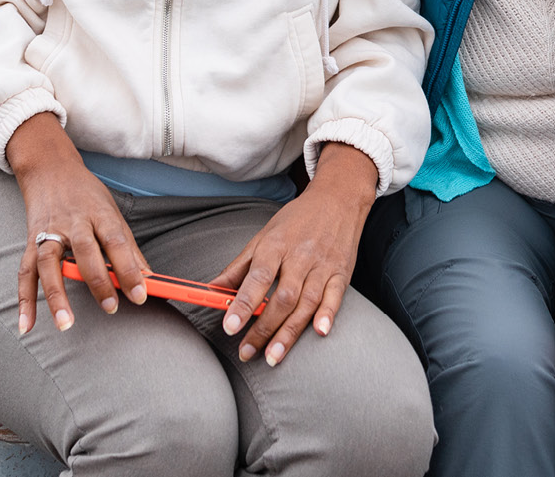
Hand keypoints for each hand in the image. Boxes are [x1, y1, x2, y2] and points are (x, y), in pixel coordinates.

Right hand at [7, 113, 149, 333]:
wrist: (50, 169)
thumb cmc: (86, 195)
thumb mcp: (113, 212)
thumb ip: (128, 248)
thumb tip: (148, 278)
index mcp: (100, 213)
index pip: (117, 241)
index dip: (130, 268)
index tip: (141, 294)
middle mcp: (74, 221)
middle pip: (85, 251)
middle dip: (99, 281)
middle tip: (111, 307)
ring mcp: (49, 231)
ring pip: (49, 263)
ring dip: (56, 295)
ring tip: (66, 323)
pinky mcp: (30, 241)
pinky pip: (25, 272)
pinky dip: (25, 300)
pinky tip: (26, 324)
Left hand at [212, 144, 377, 366]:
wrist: (337, 199)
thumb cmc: (297, 220)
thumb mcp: (263, 236)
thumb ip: (239, 266)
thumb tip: (212, 289)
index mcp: (276, 245)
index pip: (258, 277)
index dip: (243, 303)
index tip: (230, 326)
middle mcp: (300, 256)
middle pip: (282, 297)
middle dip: (264, 328)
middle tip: (247, 352)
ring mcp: (323, 265)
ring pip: (306, 303)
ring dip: (290, 332)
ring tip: (273, 356)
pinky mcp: (342, 272)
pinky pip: (335, 296)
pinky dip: (328, 314)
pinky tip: (320, 332)